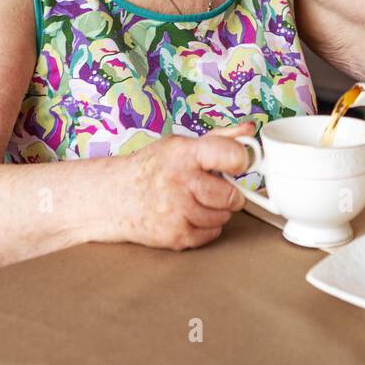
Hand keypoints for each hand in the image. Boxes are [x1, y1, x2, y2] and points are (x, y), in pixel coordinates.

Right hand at [117, 120, 255, 249]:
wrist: (113, 197)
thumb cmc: (151, 168)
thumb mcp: (180, 145)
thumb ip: (219, 138)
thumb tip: (250, 128)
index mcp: (184, 153)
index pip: (232, 155)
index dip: (241, 161)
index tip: (238, 165)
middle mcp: (180, 182)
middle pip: (231, 196)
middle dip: (229, 194)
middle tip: (214, 189)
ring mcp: (177, 211)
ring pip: (223, 217)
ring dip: (216, 212)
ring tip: (195, 201)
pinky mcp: (174, 236)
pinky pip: (211, 235)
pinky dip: (205, 228)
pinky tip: (188, 216)